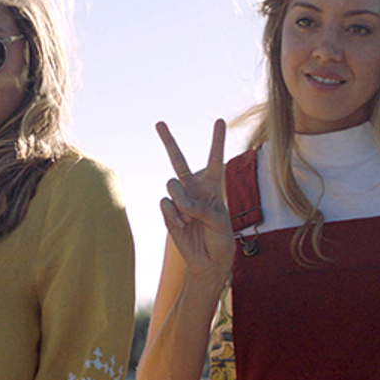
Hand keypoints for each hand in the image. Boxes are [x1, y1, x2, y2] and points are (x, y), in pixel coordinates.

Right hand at [157, 119, 234, 279]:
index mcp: (213, 185)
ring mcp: (179, 199)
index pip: (215, 159)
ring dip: (181, 200)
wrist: (207, 260)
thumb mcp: (219, 222)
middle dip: (168, 141)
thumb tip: (177, 202)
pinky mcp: (168, 212)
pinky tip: (183, 225)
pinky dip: (175, 215)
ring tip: (190, 218)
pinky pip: (166, 204)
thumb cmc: (220, 239)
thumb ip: (201, 208)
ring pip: (171, 185)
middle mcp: (194, 188)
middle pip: (178, 161)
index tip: (218, 120)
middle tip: (159, 122)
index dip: (216, 140)